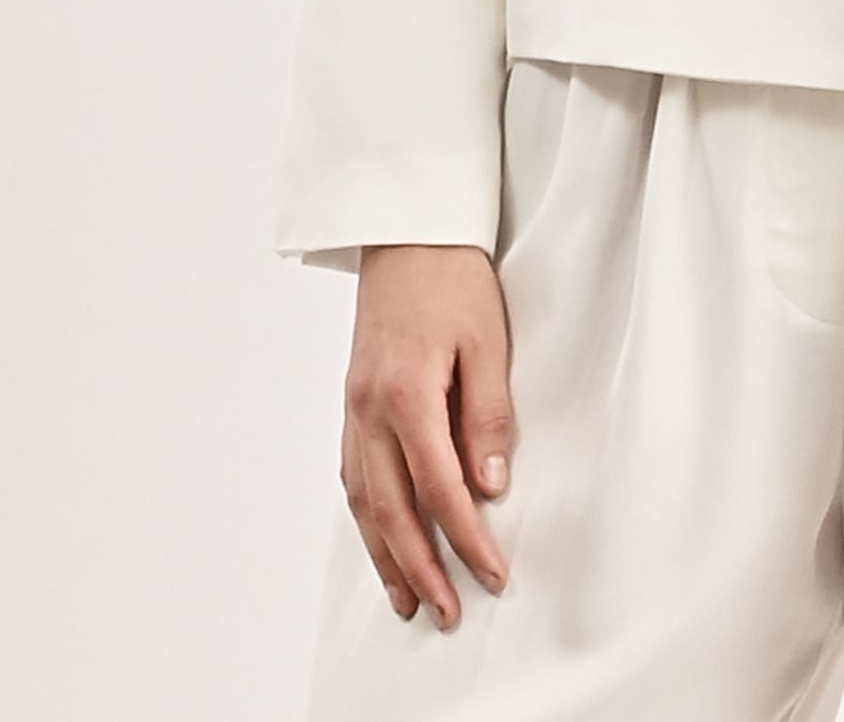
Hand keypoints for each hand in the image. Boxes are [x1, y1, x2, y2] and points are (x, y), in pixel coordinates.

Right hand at [341, 243, 515, 629]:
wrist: (407, 232)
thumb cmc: (452, 279)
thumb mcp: (487, 342)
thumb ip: (487, 417)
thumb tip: (491, 488)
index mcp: (405, 394)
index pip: (440, 489)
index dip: (467, 539)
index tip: (492, 574)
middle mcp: (369, 410)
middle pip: (391, 510)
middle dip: (420, 568)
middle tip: (445, 613)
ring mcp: (353, 409)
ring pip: (363, 501)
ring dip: (386, 555)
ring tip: (408, 599)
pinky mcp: (350, 403)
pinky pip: (352, 475)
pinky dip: (365, 517)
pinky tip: (380, 539)